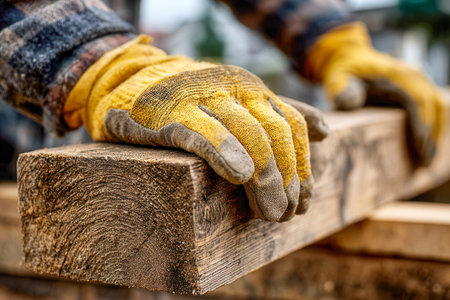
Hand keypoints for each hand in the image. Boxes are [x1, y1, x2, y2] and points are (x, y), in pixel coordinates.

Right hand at [64, 35, 328, 221]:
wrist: (131, 82)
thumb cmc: (190, 101)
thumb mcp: (239, 102)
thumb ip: (280, 114)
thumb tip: (327, 131)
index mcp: (250, 87)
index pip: (289, 125)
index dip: (302, 166)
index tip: (304, 201)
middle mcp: (230, 87)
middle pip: (271, 133)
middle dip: (286, 177)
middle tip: (286, 214)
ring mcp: (198, 96)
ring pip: (245, 134)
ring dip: (265, 177)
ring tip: (272, 213)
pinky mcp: (165, 114)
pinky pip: (200, 133)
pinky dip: (223, 151)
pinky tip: (240, 175)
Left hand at [305, 22, 446, 164]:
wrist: (348, 56)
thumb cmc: (343, 71)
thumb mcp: (336, 79)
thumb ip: (341, 89)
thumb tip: (351, 102)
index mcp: (397, 75)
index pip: (418, 102)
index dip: (421, 126)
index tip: (419, 150)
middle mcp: (412, 76)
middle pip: (434, 107)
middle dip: (431, 137)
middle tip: (424, 165)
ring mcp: (417, 81)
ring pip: (438, 108)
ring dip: (435, 134)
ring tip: (425, 163)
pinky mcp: (417, 88)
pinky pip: (432, 108)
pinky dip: (432, 128)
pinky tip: (425, 149)